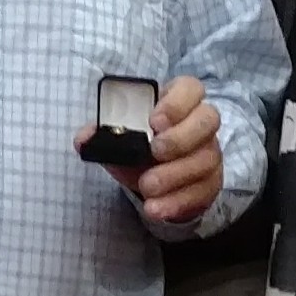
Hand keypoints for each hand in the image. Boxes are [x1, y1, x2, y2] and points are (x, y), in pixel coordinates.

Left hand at [73, 74, 222, 227]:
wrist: (151, 179)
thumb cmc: (138, 146)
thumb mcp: (118, 137)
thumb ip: (101, 134)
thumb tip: (84, 139)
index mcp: (178, 101)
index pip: (190, 88)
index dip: (177, 102)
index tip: (154, 121)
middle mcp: (200, 123)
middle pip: (208, 119)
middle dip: (181, 137)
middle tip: (154, 151)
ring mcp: (209, 153)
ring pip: (206, 159)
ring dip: (174, 175)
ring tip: (147, 187)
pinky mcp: (211, 183)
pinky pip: (203, 192)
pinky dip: (177, 202)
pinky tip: (156, 208)